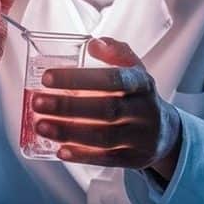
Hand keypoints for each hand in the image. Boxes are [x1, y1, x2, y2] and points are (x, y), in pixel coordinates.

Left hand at [32, 37, 182, 180]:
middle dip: (68, 107)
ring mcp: (141, 137)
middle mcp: (144, 110)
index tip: (48, 78)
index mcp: (142, 83)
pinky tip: (60, 150)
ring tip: (41, 125)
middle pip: (106, 109)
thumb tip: (93, 44)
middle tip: (37, 102)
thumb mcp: (134, 70)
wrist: (165, 132)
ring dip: (69, 132)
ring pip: (104, 137)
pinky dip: (83, 156)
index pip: (113, 79)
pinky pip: (107, 159)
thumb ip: (115, 53)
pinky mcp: (135, 159)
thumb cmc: (138, 96)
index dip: (80, 79)